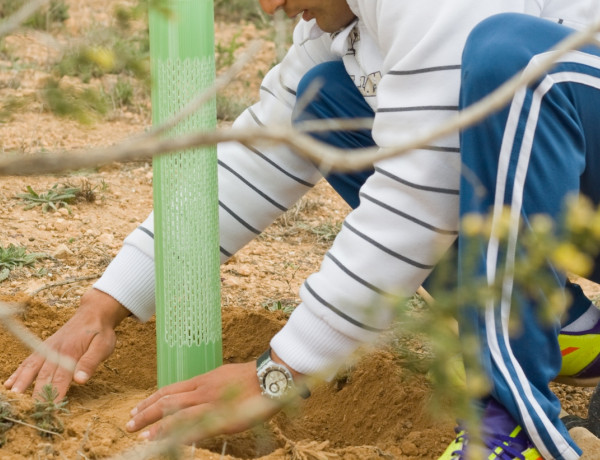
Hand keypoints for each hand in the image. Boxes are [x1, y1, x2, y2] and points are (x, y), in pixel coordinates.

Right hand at [4, 288, 129, 400]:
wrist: (93, 312)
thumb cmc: (100, 331)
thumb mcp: (103, 345)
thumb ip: (91, 362)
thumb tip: (80, 380)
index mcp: (70, 352)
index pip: (61, 378)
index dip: (55, 395)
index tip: (50, 410)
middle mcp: (55, 351)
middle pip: (43, 376)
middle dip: (36, 395)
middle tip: (29, 412)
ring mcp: (47, 349)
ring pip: (31, 368)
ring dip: (21, 383)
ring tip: (13, 398)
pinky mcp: (44, 347)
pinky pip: (29, 361)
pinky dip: (18, 372)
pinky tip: (9, 384)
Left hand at [126, 362, 282, 443]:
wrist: (271, 376)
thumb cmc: (251, 379)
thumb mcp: (224, 378)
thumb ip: (208, 388)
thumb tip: (196, 398)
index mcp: (203, 381)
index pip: (169, 390)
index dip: (150, 401)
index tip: (136, 409)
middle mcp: (203, 390)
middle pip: (167, 401)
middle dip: (146, 413)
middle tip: (129, 424)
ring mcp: (212, 402)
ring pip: (177, 412)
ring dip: (157, 425)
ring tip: (141, 435)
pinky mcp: (223, 416)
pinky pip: (197, 426)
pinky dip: (180, 433)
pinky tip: (169, 441)